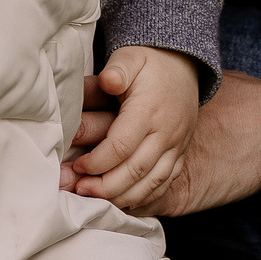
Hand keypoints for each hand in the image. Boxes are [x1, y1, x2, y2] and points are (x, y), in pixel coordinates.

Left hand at [62, 69, 260, 217]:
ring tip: (97, 200)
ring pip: (152, 182)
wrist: (184, 66)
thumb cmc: (149, 62)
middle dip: (105, 186)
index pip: (121, 146)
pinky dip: (144, 197)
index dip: (96, 161)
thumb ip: (118, 69)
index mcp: (149, 110)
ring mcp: (177, 145)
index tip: (77, 166)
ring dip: (123, 197)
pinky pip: (164, 183)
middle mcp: (167, 132)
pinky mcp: (180, 153)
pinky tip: (123, 202)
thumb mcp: (131, 57)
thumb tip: (108, 80)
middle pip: (136, 170)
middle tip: (80, 190)